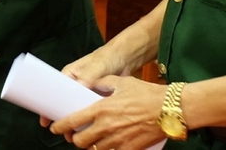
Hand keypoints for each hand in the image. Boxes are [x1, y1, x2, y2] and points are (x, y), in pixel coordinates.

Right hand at [40, 46, 126, 128]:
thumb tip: (80, 86)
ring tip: (76, 134)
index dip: (50, 105)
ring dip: (77, 122)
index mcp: (70, 75)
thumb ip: (88, 76)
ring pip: (78, 110)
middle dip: (64, 118)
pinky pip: (90, 111)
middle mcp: (76, 85)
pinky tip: (90, 128)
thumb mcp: (97, 66)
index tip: (46, 119)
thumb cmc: (107, 57)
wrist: (125, 59)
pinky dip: (89, 120)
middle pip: (66, 104)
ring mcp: (86, 93)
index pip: (55, 91)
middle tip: (64, 131)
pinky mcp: (96, 99)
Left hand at [49, 76, 166, 149]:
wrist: (170, 109)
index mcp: (101, 109)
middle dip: (75, 139)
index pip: (73, 121)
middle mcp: (106, 127)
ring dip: (90, 146)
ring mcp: (118, 141)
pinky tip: (107, 146)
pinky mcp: (130, 149)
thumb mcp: (123, 82)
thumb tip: (93, 84)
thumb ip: (104, 83)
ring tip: (91, 140)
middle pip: (80, 141)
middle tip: (76, 135)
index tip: (55, 128)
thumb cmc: (147, 94)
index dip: (60, 126)